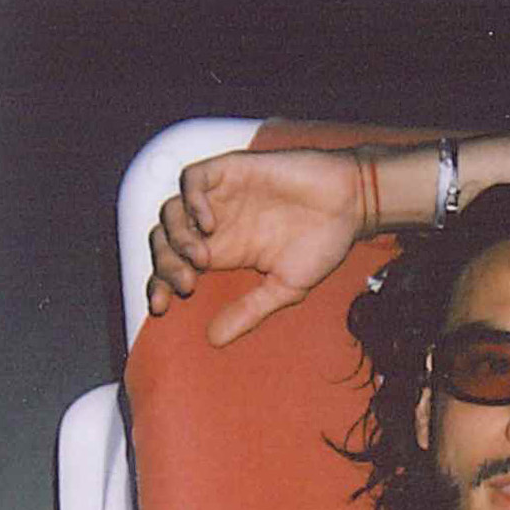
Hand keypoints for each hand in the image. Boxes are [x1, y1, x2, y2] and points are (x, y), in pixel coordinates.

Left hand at [147, 147, 362, 345]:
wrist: (350, 204)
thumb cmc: (323, 242)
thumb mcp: (284, 288)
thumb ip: (249, 311)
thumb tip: (214, 340)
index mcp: (223, 251)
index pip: (174, 266)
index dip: (160, 285)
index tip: (162, 308)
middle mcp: (215, 223)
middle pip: (165, 241)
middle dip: (165, 266)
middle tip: (186, 284)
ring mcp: (220, 196)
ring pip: (172, 211)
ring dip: (176, 237)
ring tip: (200, 257)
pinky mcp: (230, 170)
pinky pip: (192, 179)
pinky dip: (191, 201)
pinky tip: (209, 224)